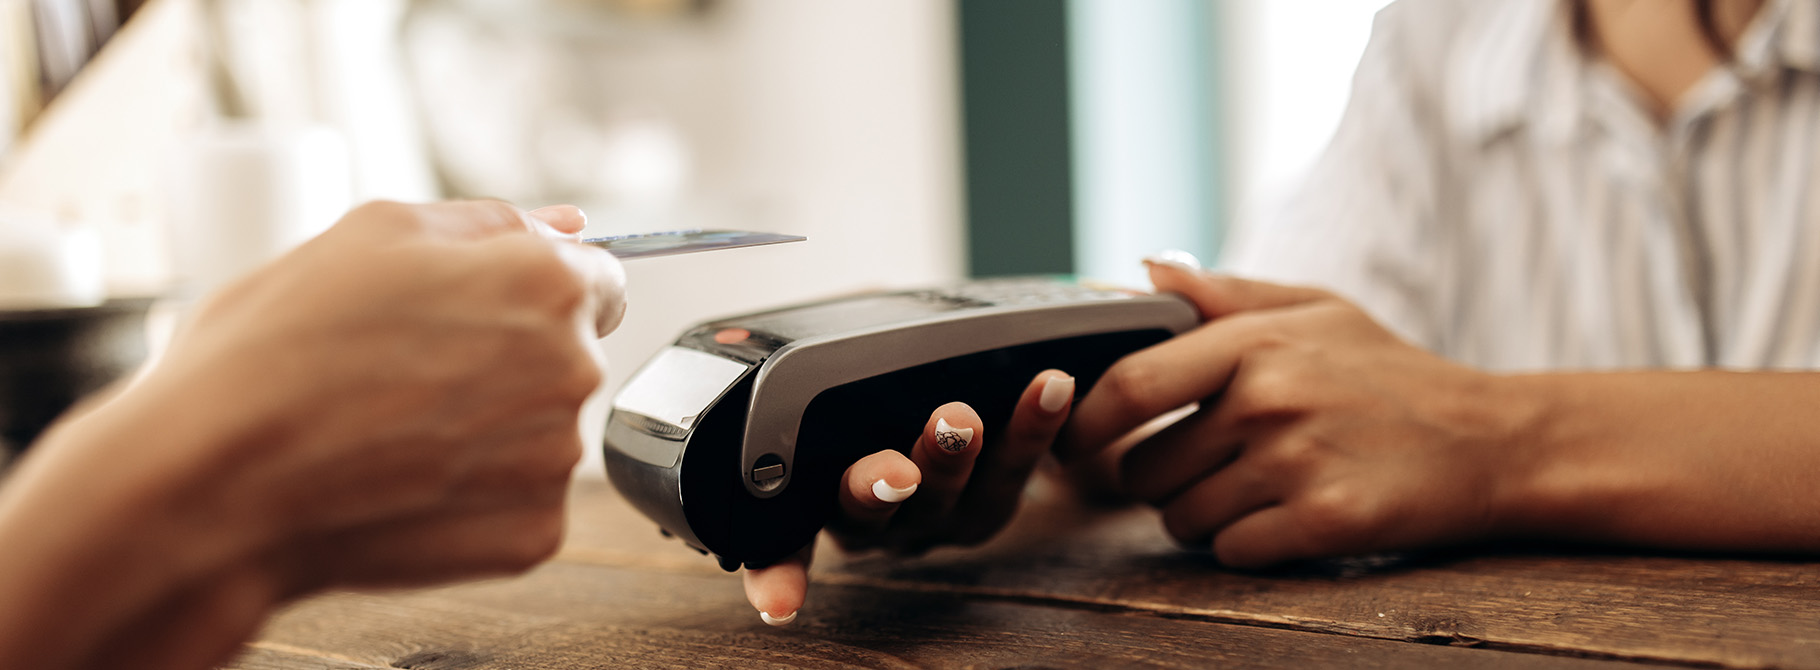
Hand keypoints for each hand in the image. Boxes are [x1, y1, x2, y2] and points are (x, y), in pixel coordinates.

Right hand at [0, 201, 624, 669]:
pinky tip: (404, 483)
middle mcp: (572, 368)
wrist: (218, 483)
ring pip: (542, 432)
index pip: (598, 278)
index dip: (532, 291)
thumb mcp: (370, 235)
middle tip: (406, 373)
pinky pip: (520, 503)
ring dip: (491, 430)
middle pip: (568, 356)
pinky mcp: (534, 533)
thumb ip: (489, 222)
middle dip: (508, 359)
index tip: (479, 312)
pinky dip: (474, 498)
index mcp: (546, 283)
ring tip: (392, 429)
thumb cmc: (277, 354)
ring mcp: (557, 459)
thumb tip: (567, 221)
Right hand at [741, 369, 1076, 624]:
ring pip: (947, 500)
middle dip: (878, 489)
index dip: (777, 575)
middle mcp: (873, 522)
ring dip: (957, 460)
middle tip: (896, 470)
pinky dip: (1035, 430)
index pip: (783, 546)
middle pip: (866, 515)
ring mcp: (935, 520)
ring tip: (965, 418)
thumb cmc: (861, 390)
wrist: (938, 401)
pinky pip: (1015, 474)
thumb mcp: (829, 375)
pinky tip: (1053, 388)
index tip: (780, 599)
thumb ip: (815, 363)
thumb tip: (805, 327)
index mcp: (813, 497)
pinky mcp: (991, 504)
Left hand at [1061, 260, 1530, 568]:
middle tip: (1201, 466)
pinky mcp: (1322, 522)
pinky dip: (1242, 544)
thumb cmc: (1390, 372)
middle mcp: (1269, 400)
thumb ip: (1223, 293)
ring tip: (1251, 488)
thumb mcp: (1316, 310)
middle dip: (1154, 477)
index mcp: (1257, 342)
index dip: (1088, 421)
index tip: (1074, 440)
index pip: (1131, 385)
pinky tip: (1282, 517)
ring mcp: (1295, 462)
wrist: (1490, 440)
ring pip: (1180, 516)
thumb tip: (1141, 269)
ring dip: (1198, 514)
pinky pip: (1230, 550)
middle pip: (1145, 467)